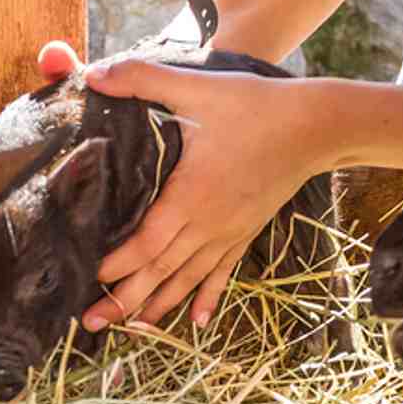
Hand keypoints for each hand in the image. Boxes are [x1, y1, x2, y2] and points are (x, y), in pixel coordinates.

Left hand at [69, 57, 321, 332]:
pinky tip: (198, 322)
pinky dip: (207, 297)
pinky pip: (222, 272)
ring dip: (159, 305)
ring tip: (131, 329)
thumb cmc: (255, 105)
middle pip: (161, 271)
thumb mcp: (196, 87)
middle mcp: (209, 223)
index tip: (87, 279)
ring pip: (188, 278)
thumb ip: (143, 79)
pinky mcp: (246, 230)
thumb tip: (94, 74)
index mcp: (191, 195)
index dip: (116, 264)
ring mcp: (230, 231)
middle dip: (124, 299)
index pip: (146, 242)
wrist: (316, 125)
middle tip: (91, 324)